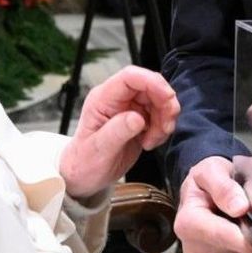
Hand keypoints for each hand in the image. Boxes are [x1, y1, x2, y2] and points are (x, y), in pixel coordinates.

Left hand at [58, 66, 177, 199]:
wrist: (84, 175)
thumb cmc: (84, 162)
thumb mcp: (98, 150)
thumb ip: (117, 132)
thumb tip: (137, 118)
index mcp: (103, 99)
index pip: (130, 77)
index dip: (152, 82)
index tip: (167, 98)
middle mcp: (117, 99)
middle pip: (150, 86)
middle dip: (164, 104)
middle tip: (165, 127)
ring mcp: (129, 108)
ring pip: (158, 99)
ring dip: (164, 119)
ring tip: (153, 140)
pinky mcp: (139, 119)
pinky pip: (159, 114)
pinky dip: (162, 128)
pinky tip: (151, 142)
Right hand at [174, 156, 251, 252]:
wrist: (219, 183)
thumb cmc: (217, 175)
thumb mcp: (219, 168)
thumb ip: (228, 185)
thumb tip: (241, 208)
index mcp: (187, 218)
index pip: (214, 234)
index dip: (240, 229)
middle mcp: (191, 243)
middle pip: (230, 249)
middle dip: (251, 231)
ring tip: (250, 215)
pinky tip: (246, 227)